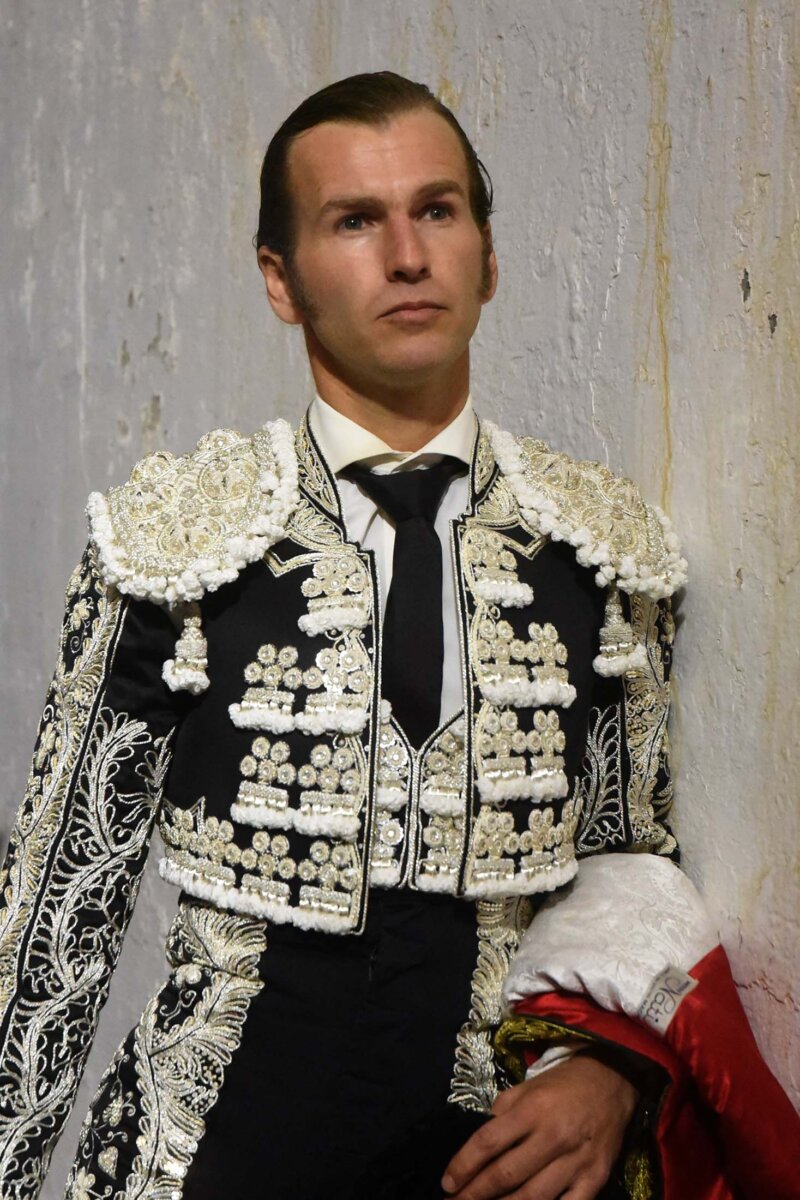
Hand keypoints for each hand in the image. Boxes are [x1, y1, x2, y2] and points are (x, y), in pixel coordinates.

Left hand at [441, 1053, 637, 1199]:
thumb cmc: (562, 1084)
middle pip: (505, 1175)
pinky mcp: (595, 1179)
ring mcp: (576, 1162)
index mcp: (532, 1110)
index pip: (488, 1142)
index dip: (463, 1165)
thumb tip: (479, 1144)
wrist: (613, 1080)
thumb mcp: (528, 1086)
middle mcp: (552, 1137)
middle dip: (474, 1194)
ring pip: (532, 1198)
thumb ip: (502, 1113)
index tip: (447, 1182)